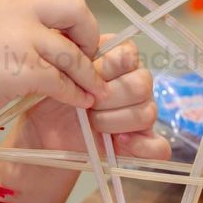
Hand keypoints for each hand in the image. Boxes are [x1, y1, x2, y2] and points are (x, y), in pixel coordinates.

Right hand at [0, 0, 105, 125]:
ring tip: (94, 89)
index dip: (74, 20)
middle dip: (89, 36)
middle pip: (76, 11)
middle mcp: (17, 7)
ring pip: (72, 53)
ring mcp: (21, 37)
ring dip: (88, 74)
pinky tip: (79, 101)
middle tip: (89, 59)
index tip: (75, 40)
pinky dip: (75, 93)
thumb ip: (14, 23)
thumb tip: (48, 36)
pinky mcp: (23, 68)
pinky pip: (62, 81)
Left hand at [23, 35, 171, 160]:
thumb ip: (75, 60)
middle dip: (108, 99)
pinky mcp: (142, 143)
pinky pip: (158, 146)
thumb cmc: (53, 97)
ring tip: (92, 124)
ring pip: (147, 113)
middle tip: (86, 106)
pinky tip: (118, 142)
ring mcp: (142, 112)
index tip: (83, 81)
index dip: (105, 70)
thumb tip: (87, 61)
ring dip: (114, 122)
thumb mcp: (57, 72)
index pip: (128, 55)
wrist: (44, 131)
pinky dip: (140, 146)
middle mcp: (136, 83)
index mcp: (119, 60)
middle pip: (142, 85)